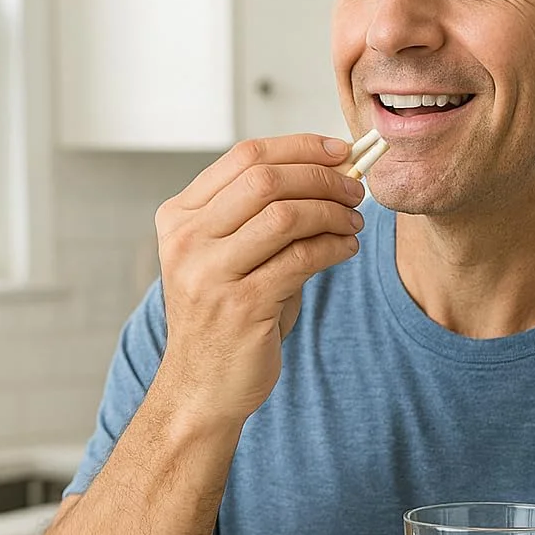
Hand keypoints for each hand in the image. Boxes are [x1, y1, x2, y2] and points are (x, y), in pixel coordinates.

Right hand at [154, 135, 364, 424]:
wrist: (202, 387)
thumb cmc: (225, 318)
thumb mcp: (229, 258)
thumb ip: (262, 217)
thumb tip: (330, 175)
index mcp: (180, 217)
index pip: (244, 157)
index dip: (299, 147)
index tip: (339, 150)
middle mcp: (188, 240)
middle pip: (265, 179)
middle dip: (321, 177)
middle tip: (355, 188)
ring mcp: (210, 273)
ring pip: (285, 216)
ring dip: (332, 212)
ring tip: (354, 221)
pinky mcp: (240, 306)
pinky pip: (301, 260)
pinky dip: (334, 247)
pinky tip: (347, 249)